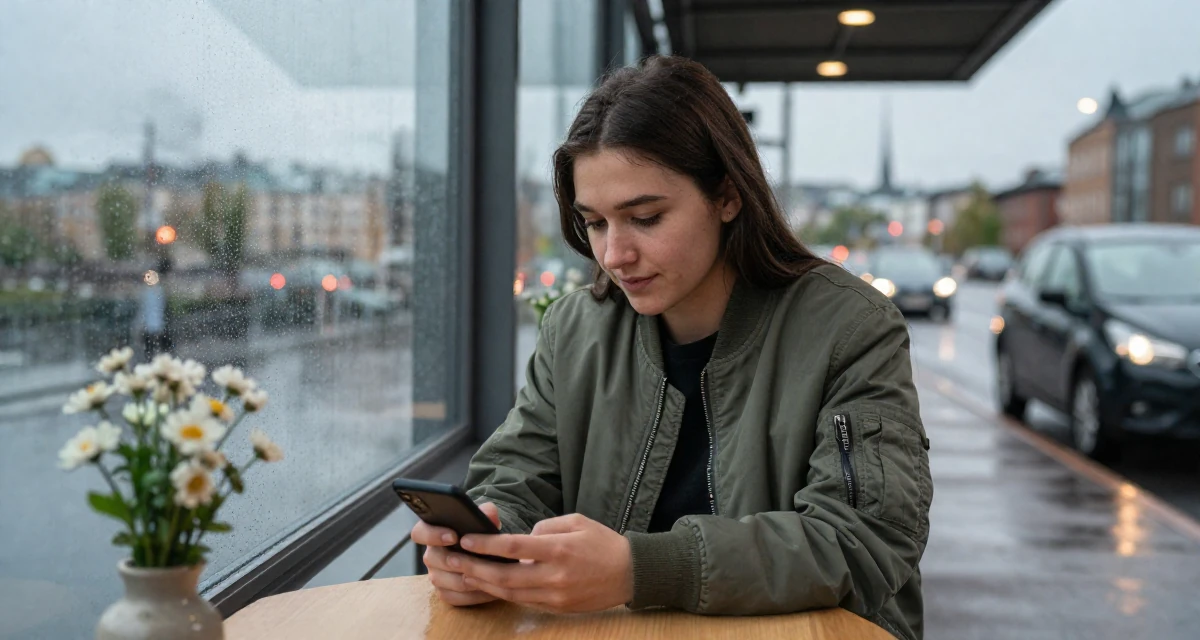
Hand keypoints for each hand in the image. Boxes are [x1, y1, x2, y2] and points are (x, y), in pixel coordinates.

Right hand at [411, 502, 501, 606]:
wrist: (487, 554)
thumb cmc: (480, 533)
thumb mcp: (484, 520)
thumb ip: (486, 513)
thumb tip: (489, 513)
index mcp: (433, 532)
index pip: (420, 532)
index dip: (433, 534)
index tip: (453, 536)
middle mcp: (431, 554)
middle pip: (430, 559)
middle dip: (452, 560)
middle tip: (472, 560)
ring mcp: (435, 575)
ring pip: (441, 580)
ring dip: (464, 579)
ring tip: (485, 576)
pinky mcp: (444, 592)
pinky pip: (452, 597)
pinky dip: (471, 595)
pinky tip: (489, 590)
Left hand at [455, 513, 632, 612]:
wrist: (631, 573)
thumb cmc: (603, 542)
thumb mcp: (577, 521)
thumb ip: (545, 527)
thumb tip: (522, 539)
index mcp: (559, 549)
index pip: (513, 547)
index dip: (486, 544)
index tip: (466, 539)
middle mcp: (555, 575)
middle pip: (505, 576)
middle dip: (474, 569)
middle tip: (453, 561)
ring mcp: (556, 595)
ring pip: (510, 593)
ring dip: (484, 584)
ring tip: (464, 574)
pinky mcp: (558, 607)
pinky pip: (524, 601)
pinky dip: (505, 593)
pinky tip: (490, 585)